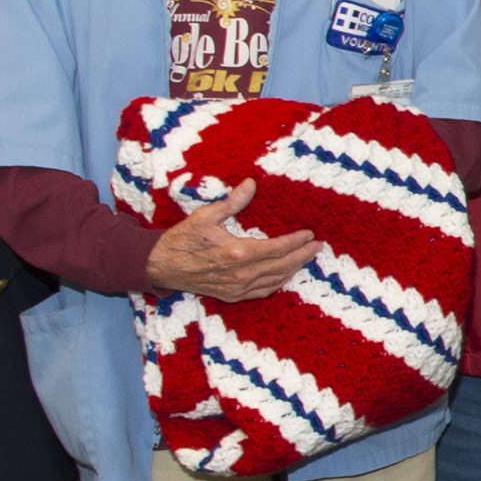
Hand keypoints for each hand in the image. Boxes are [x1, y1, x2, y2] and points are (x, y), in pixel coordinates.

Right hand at [149, 197, 318, 303]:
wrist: (162, 266)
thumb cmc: (183, 239)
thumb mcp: (206, 216)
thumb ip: (232, 202)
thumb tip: (251, 184)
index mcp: (236, 253)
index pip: (277, 248)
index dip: (296, 242)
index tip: (310, 234)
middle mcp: (240, 274)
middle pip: (282, 266)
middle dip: (303, 256)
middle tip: (319, 247)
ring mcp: (237, 288)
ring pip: (275, 280)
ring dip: (294, 269)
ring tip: (307, 258)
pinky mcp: (232, 296)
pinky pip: (263, 291)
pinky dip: (278, 283)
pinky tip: (286, 274)